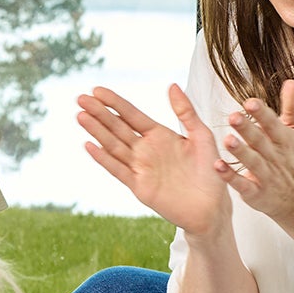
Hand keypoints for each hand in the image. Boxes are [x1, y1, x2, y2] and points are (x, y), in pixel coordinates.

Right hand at [77, 85, 231, 236]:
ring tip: (80, 116)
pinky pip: (118, 170)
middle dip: (99, 113)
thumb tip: (172, 85)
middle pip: (117, 127)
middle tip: (81, 98)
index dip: (115, 102)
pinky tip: (90, 145)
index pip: (132, 115)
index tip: (97, 90)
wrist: (213, 207)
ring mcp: (140, 168)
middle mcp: (146, 150)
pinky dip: (103, 158)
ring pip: (113, 145)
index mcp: (159, 135)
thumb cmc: (211, 172)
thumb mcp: (202, 136)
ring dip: (97, 131)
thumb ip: (186, 112)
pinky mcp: (139, 186)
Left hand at [220, 79, 293, 222]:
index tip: (250, 101)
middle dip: (248, 129)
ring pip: (252, 162)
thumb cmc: (289, 158)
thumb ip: (291, 106)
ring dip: (240, 152)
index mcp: (282, 139)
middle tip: (234, 116)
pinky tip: (217, 166)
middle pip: (260, 141)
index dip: (262, 113)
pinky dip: (230, 176)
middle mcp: (274, 156)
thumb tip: (291, 81)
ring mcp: (265, 175)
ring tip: (227, 139)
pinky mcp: (255, 192)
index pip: (272, 124)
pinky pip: (242, 184)